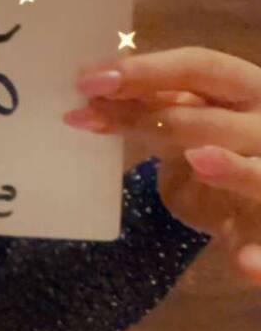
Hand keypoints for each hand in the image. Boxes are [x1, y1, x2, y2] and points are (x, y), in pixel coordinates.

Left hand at [63, 47, 260, 279]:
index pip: (199, 67)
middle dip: (153, 118)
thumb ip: (151, 107)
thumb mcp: (187, 123)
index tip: (87, 81)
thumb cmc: (220, 147)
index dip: (145, 70)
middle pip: (213, 120)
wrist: (260, 203)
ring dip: (231, 170)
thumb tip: (90, 90)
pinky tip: (245, 264)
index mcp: (244, 88)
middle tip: (89, 116)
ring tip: (197, 161)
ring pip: (258, 174)